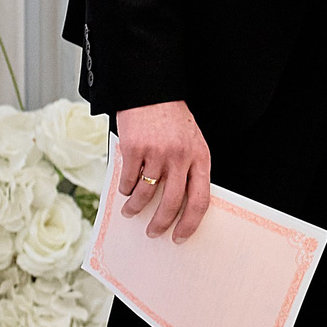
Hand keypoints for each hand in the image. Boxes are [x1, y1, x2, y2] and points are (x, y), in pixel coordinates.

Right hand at [114, 100, 211, 241]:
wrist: (151, 90)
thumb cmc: (171, 119)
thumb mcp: (191, 141)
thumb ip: (188, 169)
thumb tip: (178, 206)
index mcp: (200, 157)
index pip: (200, 200)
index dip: (190, 223)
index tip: (179, 237)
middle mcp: (181, 156)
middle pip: (172, 203)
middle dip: (160, 224)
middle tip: (153, 232)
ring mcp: (157, 152)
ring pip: (146, 194)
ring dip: (135, 208)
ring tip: (130, 211)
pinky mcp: (135, 148)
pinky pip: (129, 180)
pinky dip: (125, 189)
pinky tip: (125, 189)